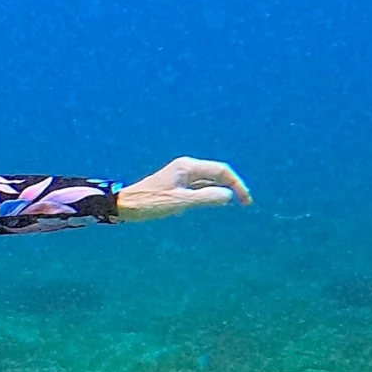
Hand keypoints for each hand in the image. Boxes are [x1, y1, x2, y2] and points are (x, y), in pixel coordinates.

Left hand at [115, 157, 251, 221]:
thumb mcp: (180, 202)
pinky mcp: (177, 184)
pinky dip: (211, 193)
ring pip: (209, 180)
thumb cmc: (150, 203)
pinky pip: (200, 186)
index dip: (237, 184)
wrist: (125, 204)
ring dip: (223, 189)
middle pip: (217, 173)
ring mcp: (181, 175)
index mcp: (188, 167)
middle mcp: (186, 167)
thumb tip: (228, 195)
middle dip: (233, 186)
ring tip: (236, 202)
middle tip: (245, 203)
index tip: (246, 201)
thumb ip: (205, 198)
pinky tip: (215, 202)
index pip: (221, 171)